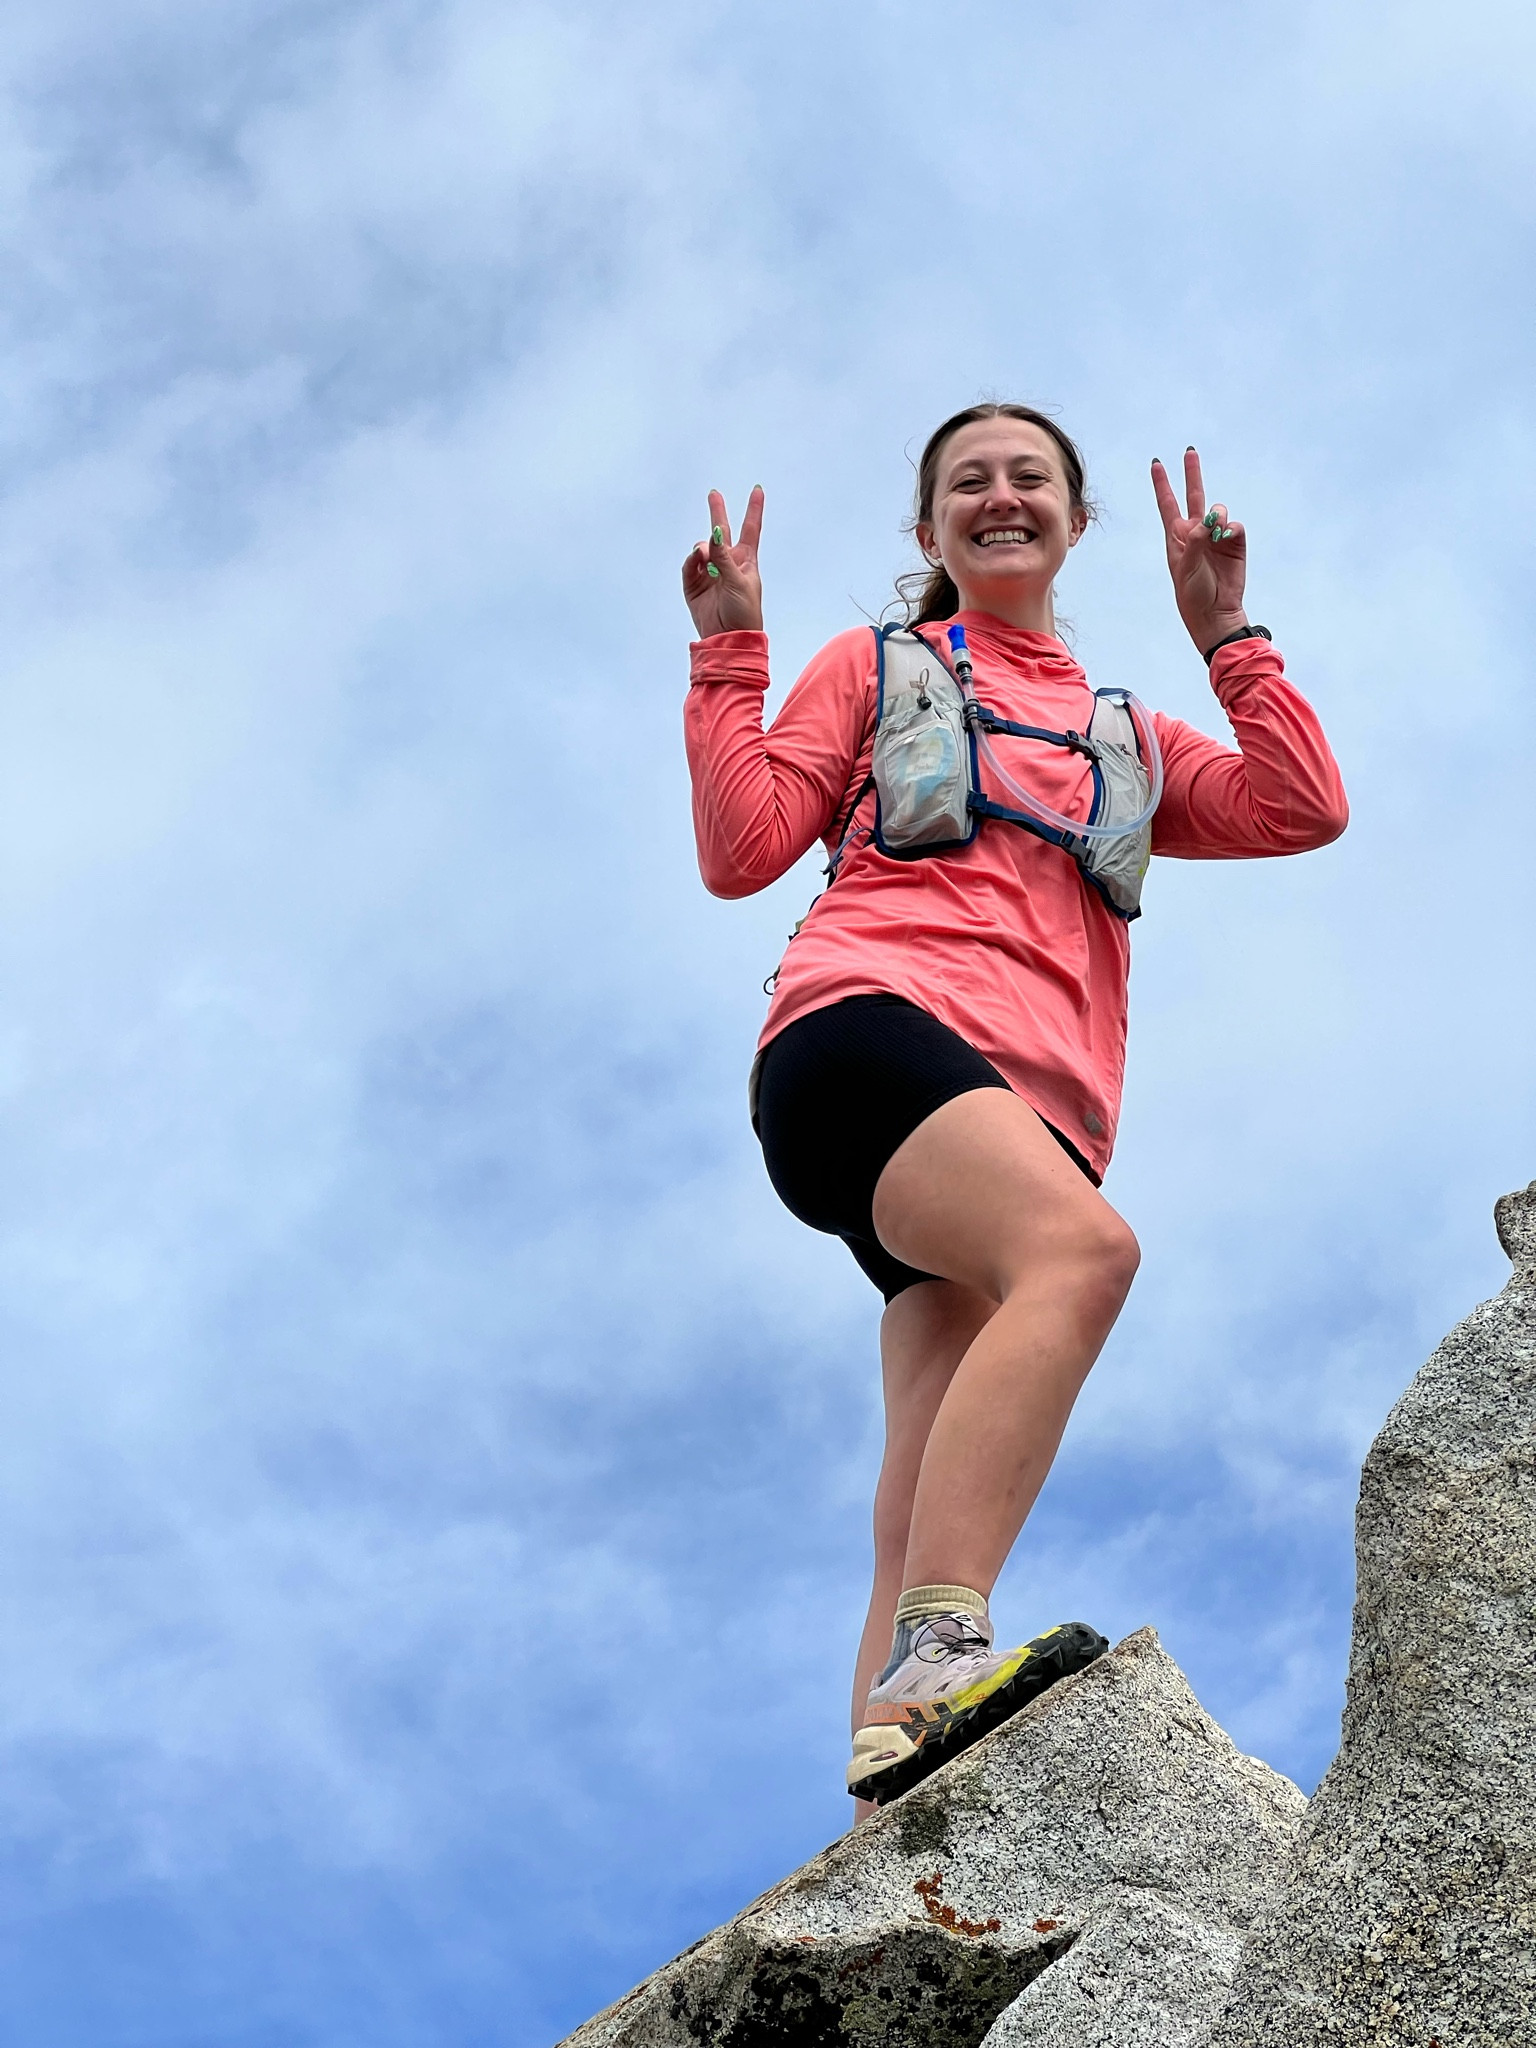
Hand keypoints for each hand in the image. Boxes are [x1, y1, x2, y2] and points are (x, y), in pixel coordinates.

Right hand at [682, 486, 764, 636]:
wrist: (729, 639)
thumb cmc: (744, 612)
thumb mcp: (738, 581)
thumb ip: (723, 557)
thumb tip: (713, 534)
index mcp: (746, 561)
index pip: (751, 529)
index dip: (754, 509)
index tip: (757, 490)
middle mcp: (727, 563)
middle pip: (721, 532)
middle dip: (717, 513)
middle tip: (713, 494)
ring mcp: (710, 574)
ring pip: (702, 549)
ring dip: (702, 548)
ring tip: (703, 554)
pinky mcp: (694, 586)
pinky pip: (689, 566)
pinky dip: (691, 561)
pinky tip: (695, 560)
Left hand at [1151, 448, 1247, 655]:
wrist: (1215, 613)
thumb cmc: (1192, 594)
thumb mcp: (1185, 568)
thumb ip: (1195, 540)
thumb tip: (1209, 519)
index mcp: (1177, 537)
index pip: (1168, 504)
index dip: (1162, 484)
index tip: (1156, 464)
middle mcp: (1196, 533)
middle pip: (1194, 495)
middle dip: (1192, 473)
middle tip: (1190, 451)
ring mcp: (1216, 537)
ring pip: (1218, 510)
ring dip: (1217, 516)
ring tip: (1215, 532)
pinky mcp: (1235, 544)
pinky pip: (1234, 525)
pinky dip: (1231, 529)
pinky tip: (1227, 538)